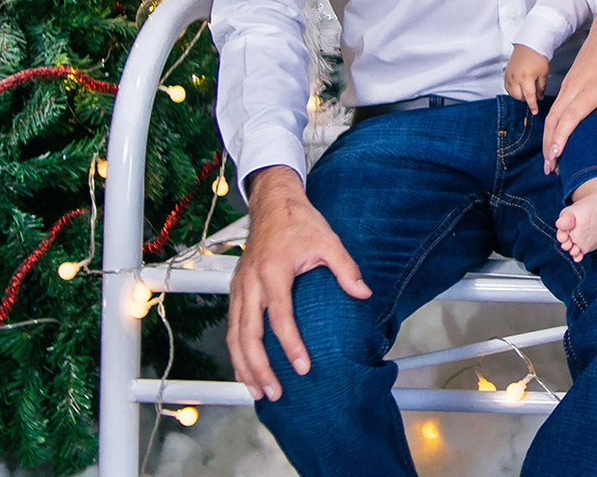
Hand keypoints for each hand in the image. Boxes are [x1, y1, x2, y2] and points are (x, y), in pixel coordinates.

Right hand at [226, 166, 371, 401]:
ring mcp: (239, 287)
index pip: (280, 317)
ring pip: (234, 336)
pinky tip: (246, 369)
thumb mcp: (328, 240)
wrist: (273, 203)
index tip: (302, 367)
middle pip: (248, 336)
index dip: (290, 345)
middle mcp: (250, 283)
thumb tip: (364, 293)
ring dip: (244, 366)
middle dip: (260, 368)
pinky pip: (232, 327)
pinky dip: (237, 351)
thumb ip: (346, 268)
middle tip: (275, 393)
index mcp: (273, 272)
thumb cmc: (300, 222)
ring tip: (258, 391)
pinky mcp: (236, 289)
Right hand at [505, 45, 548, 115]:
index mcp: (526, 78)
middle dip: (526, 99)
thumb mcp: (543, 73)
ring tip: (526, 91)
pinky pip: (507, 87)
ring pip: (512, 93)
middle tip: (533, 97)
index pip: (529, 97)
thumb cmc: (537, 56)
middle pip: (519, 97)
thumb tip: (539, 97)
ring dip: (519, 95)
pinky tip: (518, 87)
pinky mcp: (506, 73)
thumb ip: (541, 87)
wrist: (529, 44)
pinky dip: (513, 90)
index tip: (535, 111)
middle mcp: (515, 78)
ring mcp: (509, 76)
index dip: (532, 105)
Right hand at [543, 0, 596, 172]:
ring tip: (550, 160)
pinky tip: (555, 137)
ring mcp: (570, 83)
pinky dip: (553, 125)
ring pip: (553, 114)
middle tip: (549, 169)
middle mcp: (575, 86)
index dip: (560, 140)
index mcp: (591, 87)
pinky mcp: (570, 81)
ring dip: (549, 137)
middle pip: (555, 120)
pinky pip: (556, 107)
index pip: (570, 118)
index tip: (554, 158)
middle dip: (549, 145)